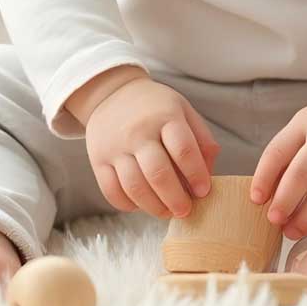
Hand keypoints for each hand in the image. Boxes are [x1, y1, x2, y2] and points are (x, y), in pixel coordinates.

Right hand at [81, 75, 220, 218]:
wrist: (111, 93)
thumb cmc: (155, 108)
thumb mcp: (183, 111)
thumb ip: (202, 140)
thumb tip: (208, 175)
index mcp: (165, 116)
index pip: (183, 150)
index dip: (196, 175)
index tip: (203, 191)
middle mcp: (138, 131)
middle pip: (158, 173)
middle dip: (176, 199)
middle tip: (185, 210)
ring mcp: (115, 147)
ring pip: (134, 187)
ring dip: (154, 207)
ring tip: (167, 212)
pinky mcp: (98, 160)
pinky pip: (111, 191)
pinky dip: (128, 205)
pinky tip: (141, 204)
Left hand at [249, 90, 306, 239]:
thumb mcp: (305, 126)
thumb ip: (287, 154)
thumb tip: (266, 195)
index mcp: (306, 124)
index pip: (277, 152)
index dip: (263, 178)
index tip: (256, 200)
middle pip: (302, 174)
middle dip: (285, 201)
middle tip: (274, 221)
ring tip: (294, 231)